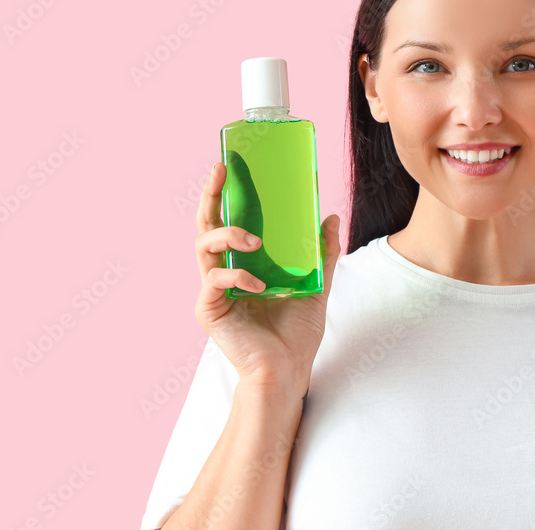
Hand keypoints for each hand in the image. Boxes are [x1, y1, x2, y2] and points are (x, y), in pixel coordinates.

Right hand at [192, 161, 340, 394]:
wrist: (288, 370)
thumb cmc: (296, 332)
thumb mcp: (316, 284)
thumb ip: (322, 252)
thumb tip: (330, 215)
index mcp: (244, 261)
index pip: (229, 219)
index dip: (227, 192)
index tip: (230, 164)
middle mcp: (224, 270)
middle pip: (207, 224)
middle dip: (211, 195)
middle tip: (220, 172)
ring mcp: (214, 289)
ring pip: (203, 247)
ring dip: (228, 235)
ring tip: (254, 240)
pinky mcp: (210, 309)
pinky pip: (216, 282)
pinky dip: (237, 277)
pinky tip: (258, 284)